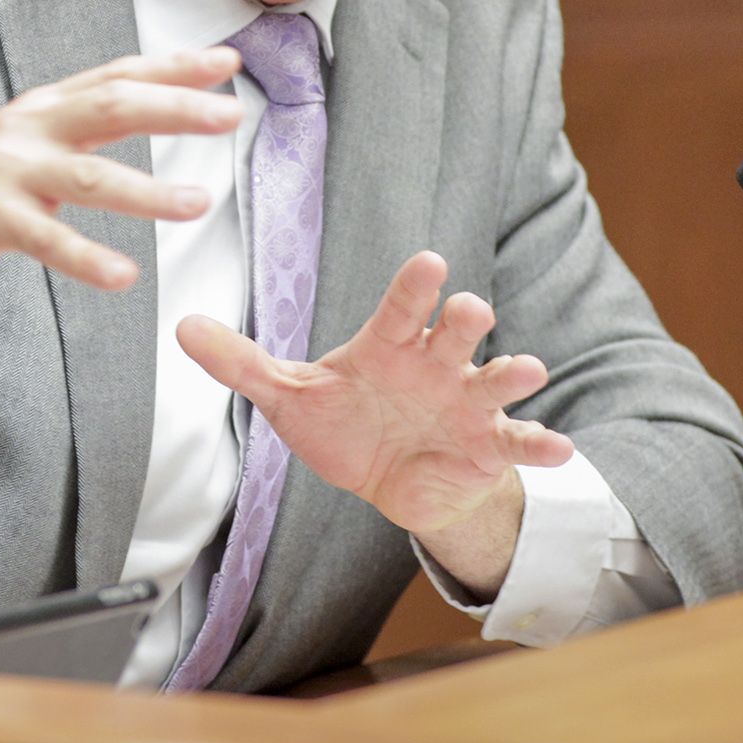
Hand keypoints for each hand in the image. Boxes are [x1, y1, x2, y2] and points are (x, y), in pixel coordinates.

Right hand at [0, 48, 242, 333]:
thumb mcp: (26, 146)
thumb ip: (79, 129)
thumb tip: (152, 108)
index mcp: (44, 108)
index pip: (117, 75)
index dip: (173, 67)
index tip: (228, 61)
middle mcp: (27, 128)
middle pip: (111, 107)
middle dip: (175, 108)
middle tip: (231, 115)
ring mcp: (4, 171)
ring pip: (88, 177)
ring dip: (147, 190)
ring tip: (197, 203)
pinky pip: (44, 240)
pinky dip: (86, 259)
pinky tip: (124, 276)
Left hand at [177, 251, 572, 585]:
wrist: (394, 481)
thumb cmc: (348, 424)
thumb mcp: (290, 397)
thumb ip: (242, 363)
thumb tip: (181, 327)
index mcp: (389, 346)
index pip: (400, 309)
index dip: (414, 287)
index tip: (429, 261)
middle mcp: (434, 364)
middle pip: (455, 331)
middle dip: (463, 318)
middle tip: (469, 310)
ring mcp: (466, 403)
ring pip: (495, 377)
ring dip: (512, 371)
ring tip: (527, 368)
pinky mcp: (488, 446)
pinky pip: (518, 440)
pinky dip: (542, 443)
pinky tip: (561, 448)